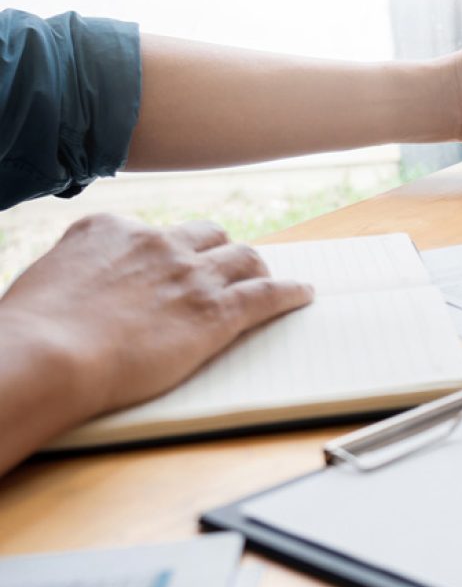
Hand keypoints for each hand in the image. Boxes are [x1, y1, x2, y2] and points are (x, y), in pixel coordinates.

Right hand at [0, 215, 313, 420]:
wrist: (49, 356)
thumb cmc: (33, 333)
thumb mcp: (47, 281)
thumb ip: (77, 274)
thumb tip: (79, 289)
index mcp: (110, 230)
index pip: (151, 232)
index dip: (165, 252)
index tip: (171, 265)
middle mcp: (156, 243)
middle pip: (207, 236)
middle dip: (218, 251)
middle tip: (226, 269)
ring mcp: (190, 274)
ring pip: (244, 258)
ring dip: (256, 268)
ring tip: (267, 279)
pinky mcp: (217, 310)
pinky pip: (268, 293)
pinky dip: (290, 293)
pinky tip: (302, 294)